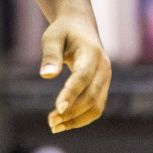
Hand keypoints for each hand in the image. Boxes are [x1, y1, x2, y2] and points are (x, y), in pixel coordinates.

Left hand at [40, 16, 111, 132]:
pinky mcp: (103, 87)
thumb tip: (47, 76)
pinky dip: (81, 118)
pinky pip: (96, 107)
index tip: (57, 108)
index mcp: (92, 53)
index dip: (71, 94)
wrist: (80, 26)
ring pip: (96, 106)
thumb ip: (50, 55)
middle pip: (91, 96)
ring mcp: (106, 79)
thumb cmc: (63, 31)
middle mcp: (103, 68)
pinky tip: (64, 123)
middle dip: (71, 112)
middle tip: (50, 122)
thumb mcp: (52, 37)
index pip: (83, 77)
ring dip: (76, 119)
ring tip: (54, 126)